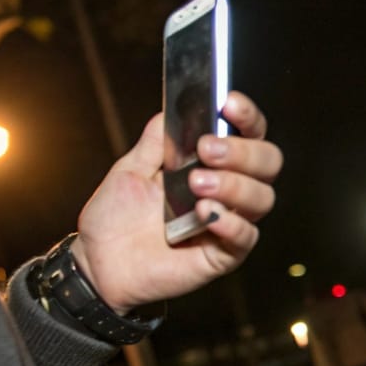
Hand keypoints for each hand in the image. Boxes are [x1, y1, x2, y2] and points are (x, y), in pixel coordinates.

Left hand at [71, 91, 283, 312]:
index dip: (247, 117)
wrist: (97, 262)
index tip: (227, 104)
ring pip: (262, 198)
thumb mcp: (130, 169)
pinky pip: (245, 238)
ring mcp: (228, 223)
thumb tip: (170, 109)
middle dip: (243, 151)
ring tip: (196, 185)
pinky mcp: (222, 256)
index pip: (250, 134)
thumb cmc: (116, 218)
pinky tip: (205, 214)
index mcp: (213, 164)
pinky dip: (231, 223)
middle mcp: (229, 191)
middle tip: (206, 149)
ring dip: (235, 185)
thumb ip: (155, 141)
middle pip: (268, 162)